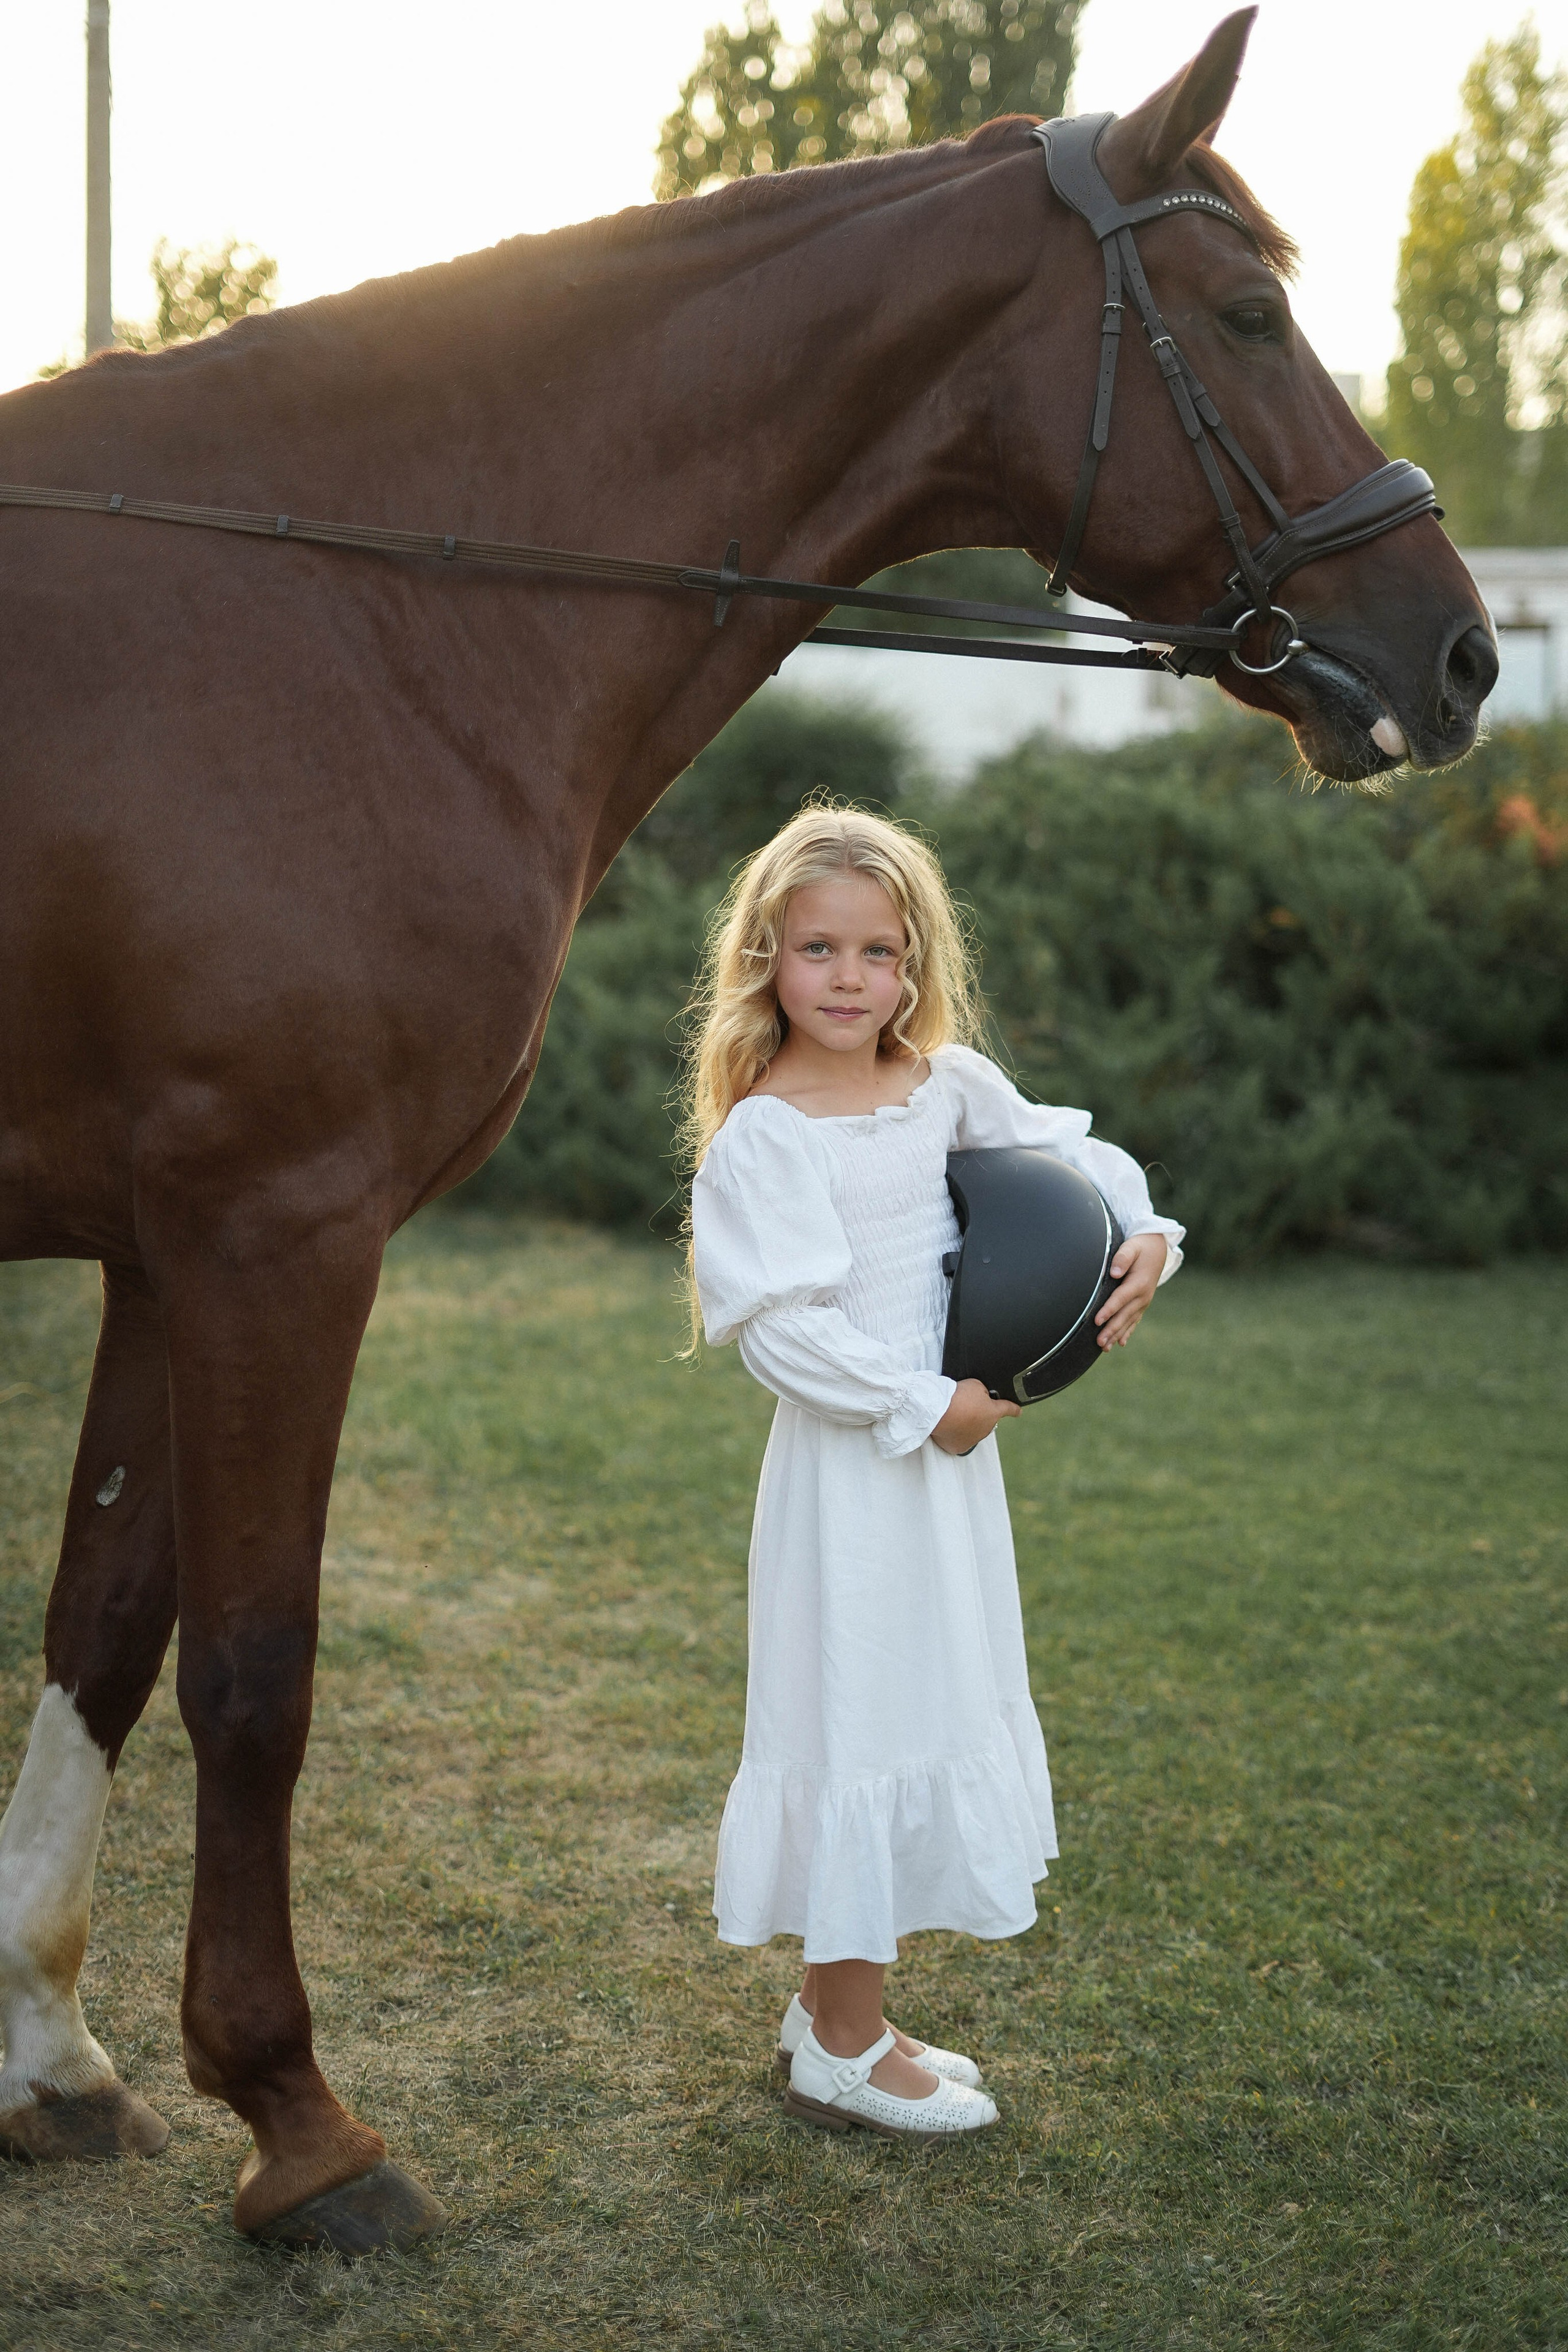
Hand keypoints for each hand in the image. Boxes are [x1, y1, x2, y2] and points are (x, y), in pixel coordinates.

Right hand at [932, 1377, 1020, 1454]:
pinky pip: (959, 1439)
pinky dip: (955, 1433)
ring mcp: (973, 1439)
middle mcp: (986, 1429)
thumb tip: (980, 1396)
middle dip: (978, 1413)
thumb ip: (983, 1391)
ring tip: (953, 1414)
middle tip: (965, 1405)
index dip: (1014, 1409)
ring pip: (972, 1430)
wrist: (938, 1412)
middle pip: (985, 1420)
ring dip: (966, 1424)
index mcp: (993, 1413)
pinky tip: (949, 1425)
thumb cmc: (957, 1398)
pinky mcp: (959, 1447)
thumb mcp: (976, 1385)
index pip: (1008, 1409)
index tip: (1017, 1411)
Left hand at [1095, 1232, 1167, 1347]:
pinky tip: (1120, 1343)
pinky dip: (1127, 1332)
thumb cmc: (1140, 1247)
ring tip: (1104, 1348)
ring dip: (1116, 1335)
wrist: (1157, 1249)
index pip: (1120, 1299)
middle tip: (1099, 1342)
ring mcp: (1143, 1302)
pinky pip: (1134, 1321)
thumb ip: (1123, 1257)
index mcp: (1139, 1283)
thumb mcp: (1131, 1247)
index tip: (1097, 1321)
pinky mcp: (1142, 1304)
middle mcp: (1143, 1296)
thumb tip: (1114, 1272)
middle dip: (1111, 1330)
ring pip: (1128, 1321)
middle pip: (1124, 1315)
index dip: (1108, 1310)